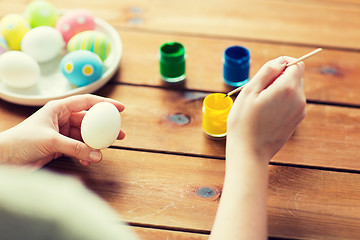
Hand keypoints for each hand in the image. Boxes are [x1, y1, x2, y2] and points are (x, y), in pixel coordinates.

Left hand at [0, 94, 124, 168]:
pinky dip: (85, 154)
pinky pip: (79, 148)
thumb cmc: (21, 141)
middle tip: (120, 134)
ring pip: (85, 136)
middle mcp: (62, 119)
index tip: (120, 109)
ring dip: (96, 143)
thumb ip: (75, 147)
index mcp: (59, 108)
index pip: (86, 102)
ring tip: (107, 149)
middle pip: (89, 121)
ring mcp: (62, 133)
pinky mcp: (60, 146)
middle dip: (105, 128)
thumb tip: (98, 155)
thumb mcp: (50, 141)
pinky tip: (89, 160)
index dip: (105, 104)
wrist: (4, 158)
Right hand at [227, 56, 305, 161]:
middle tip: (259, 91)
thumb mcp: (249, 91)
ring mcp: (299, 112)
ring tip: (260, 105)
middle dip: (279, 78)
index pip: (296, 64)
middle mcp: (299, 99)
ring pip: (293, 91)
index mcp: (287, 88)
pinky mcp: (296, 122)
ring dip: (279, 91)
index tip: (268, 72)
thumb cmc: (244, 122)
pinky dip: (281, 103)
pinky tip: (265, 114)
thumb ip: (267, 72)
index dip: (283, 63)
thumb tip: (280, 61)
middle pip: (295, 77)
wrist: (249, 152)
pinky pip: (291, 104)